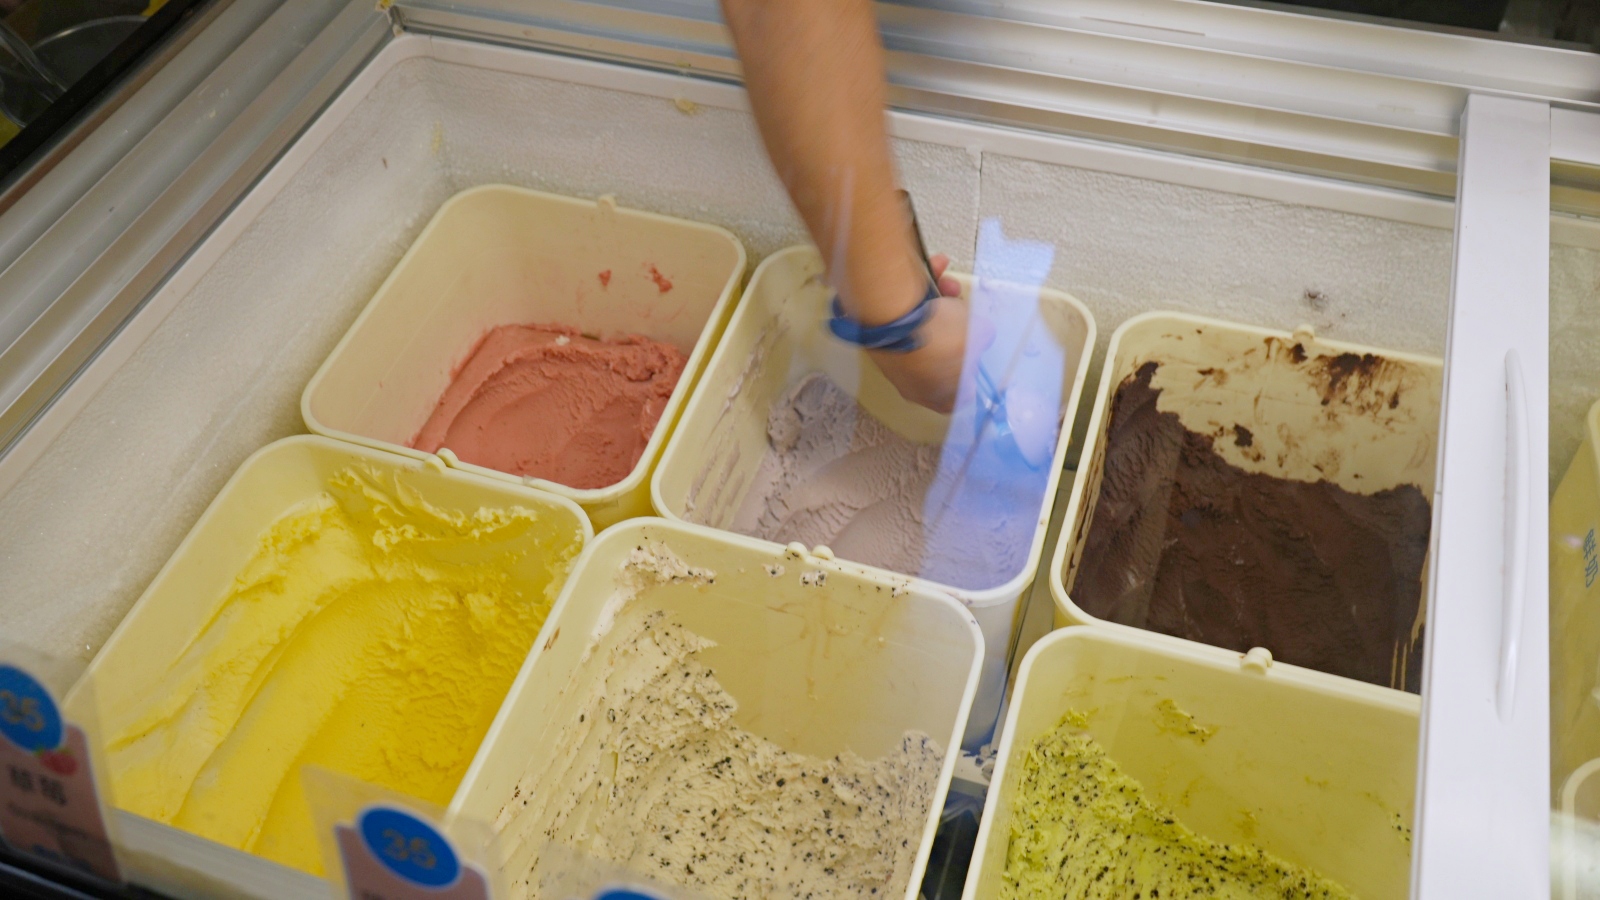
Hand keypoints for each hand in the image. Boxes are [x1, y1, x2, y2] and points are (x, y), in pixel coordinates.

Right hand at [867, 254, 991, 414]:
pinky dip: (917, 296)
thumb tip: (979, 333)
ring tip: (946, 284)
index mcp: (933, 394)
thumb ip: (983, 337)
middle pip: (941, 355)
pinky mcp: (880, 333)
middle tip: (962, 311)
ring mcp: (893, 356)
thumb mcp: (977, 336)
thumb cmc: (936, 335)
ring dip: (939, 304)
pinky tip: (929, 273)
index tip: (976, 355)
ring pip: (924, 329)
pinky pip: (905, 315)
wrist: (889, 313)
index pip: (956, 398)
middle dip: (955, 328)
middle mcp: (909, 379)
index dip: (970, 376)